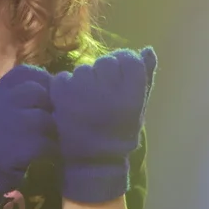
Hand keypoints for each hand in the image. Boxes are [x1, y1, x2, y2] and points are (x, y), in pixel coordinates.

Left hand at [51, 47, 155, 203]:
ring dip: (84, 82)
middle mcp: (108, 85)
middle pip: (105, 62)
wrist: (94, 160)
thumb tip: (147, 49)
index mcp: (131, 90)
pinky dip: (66, 88)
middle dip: (104, 75)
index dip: (123, 67)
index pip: (128, 58)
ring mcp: (82, 88)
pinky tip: (71, 105)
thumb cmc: (121, 132)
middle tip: (102, 98)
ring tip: (87, 104)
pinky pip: (64, 77)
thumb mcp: (138, 105)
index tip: (120, 84)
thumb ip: (145, 75)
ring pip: (83, 69)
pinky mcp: (61, 92)